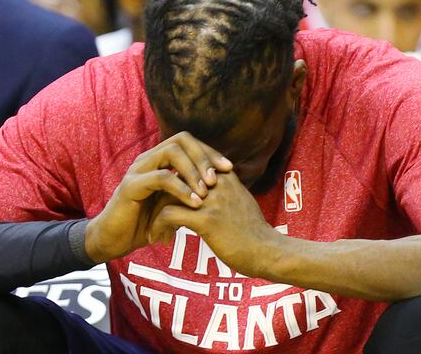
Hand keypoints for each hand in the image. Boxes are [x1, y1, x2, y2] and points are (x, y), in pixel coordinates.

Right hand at [85, 132, 231, 262]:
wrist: (116, 240)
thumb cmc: (146, 222)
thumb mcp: (175, 203)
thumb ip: (191, 190)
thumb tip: (223, 185)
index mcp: (159, 159)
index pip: (189, 142)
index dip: (210, 152)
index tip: (230, 168)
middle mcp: (148, 158)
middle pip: (181, 140)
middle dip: (204, 157)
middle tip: (218, 178)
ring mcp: (138, 169)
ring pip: (172, 153)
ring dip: (193, 170)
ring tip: (207, 191)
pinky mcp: (131, 186)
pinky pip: (161, 178)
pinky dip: (181, 188)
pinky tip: (195, 202)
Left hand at [149, 171, 280, 277]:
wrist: (268, 252)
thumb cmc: (254, 232)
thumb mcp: (240, 200)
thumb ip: (223, 191)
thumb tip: (206, 190)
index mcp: (223, 176)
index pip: (185, 167)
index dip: (170, 184)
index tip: (161, 200)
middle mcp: (216, 183)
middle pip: (172, 179)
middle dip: (157, 198)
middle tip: (151, 216)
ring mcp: (210, 200)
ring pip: (166, 196)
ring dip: (154, 214)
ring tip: (152, 231)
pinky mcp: (206, 220)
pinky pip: (168, 215)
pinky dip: (158, 226)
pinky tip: (158, 239)